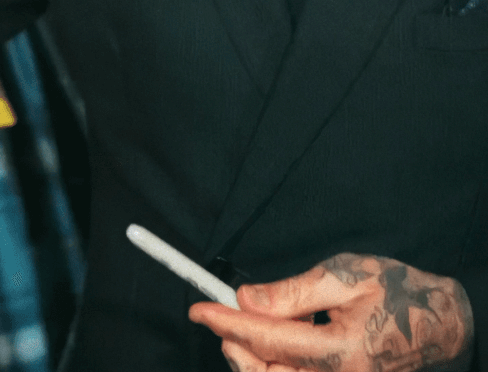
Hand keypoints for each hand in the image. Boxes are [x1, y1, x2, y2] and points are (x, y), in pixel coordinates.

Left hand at [189, 253, 473, 371]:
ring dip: (252, 359)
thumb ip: (292, 293)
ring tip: (248, 326)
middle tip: (219, 318)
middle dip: (235, 348)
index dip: (228, 323)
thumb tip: (245, 299)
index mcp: (340, 351)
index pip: (268, 340)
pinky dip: (275, 365)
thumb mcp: (343, 276)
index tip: (200, 309)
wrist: (439, 322)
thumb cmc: (395, 290)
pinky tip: (276, 341)